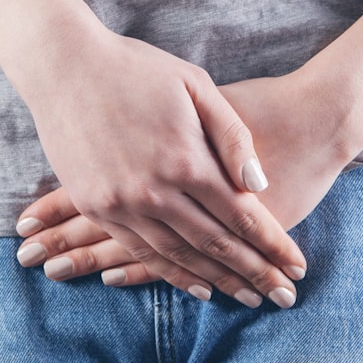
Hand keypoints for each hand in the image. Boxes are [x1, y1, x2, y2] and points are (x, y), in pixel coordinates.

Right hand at [6, 24, 306, 307]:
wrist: (64, 64)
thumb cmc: (137, 68)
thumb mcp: (196, 86)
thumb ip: (232, 137)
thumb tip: (258, 186)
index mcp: (186, 159)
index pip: (242, 216)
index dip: (273, 245)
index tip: (298, 268)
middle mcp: (155, 191)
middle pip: (216, 244)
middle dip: (255, 273)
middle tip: (284, 297)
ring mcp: (122, 203)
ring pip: (180, 256)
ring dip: (218, 281)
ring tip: (249, 298)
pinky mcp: (96, 207)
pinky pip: (140, 252)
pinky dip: (172, 274)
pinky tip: (199, 287)